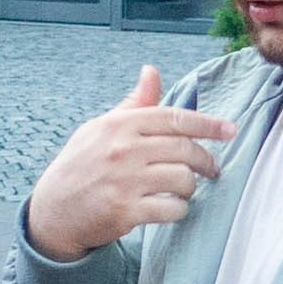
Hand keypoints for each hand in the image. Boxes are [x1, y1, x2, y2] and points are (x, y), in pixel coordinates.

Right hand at [21, 65, 237, 260]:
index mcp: (120, 126)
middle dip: (206, 161)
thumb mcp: (100, 129)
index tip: (229, 130)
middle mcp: (123, 150)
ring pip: (183, 180)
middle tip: (210, 169)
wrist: (53, 212)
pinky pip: (172, 209)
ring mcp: (125, 182)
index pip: (175, 119)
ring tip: (182, 190)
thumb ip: (133, 105)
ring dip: (190, 187)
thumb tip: (152, 71)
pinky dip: (178, 210)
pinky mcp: (126, 211)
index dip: (208, 124)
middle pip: (185, 150)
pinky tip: (170, 208)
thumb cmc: (80, 166)